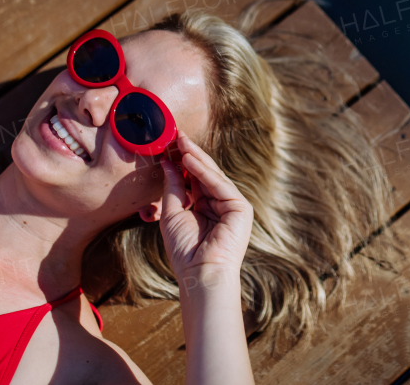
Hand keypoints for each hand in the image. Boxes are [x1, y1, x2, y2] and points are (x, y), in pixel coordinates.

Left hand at [157, 133, 253, 284]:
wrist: (199, 273)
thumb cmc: (184, 250)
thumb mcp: (173, 213)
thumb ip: (173, 187)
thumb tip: (168, 163)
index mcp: (207, 207)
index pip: (195, 179)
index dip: (183, 162)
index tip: (170, 144)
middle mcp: (221, 204)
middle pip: (206, 174)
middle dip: (190, 154)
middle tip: (177, 135)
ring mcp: (233, 206)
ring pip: (213, 176)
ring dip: (196, 158)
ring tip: (180, 142)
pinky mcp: (241, 209)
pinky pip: (220, 185)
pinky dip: (204, 172)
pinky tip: (189, 159)